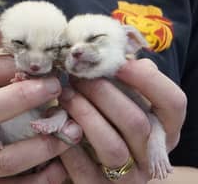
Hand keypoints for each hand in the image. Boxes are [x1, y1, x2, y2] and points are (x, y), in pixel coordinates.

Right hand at [0, 55, 70, 183]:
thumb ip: (16, 83)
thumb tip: (52, 69)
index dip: (17, 66)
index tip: (48, 67)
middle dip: (21, 98)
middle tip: (56, 88)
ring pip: (5, 160)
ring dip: (45, 145)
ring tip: (72, 133)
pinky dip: (45, 176)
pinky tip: (63, 165)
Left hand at [59, 58, 186, 183]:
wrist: (99, 166)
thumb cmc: (113, 123)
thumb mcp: (129, 103)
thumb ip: (130, 83)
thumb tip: (123, 60)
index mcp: (165, 131)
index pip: (173, 103)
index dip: (147, 80)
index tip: (118, 63)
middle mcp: (151, 156)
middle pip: (135, 122)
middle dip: (102, 93)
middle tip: (78, 77)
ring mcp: (128, 177)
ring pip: (111, 146)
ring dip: (84, 114)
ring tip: (65, 96)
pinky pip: (82, 167)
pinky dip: (67, 142)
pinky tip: (58, 124)